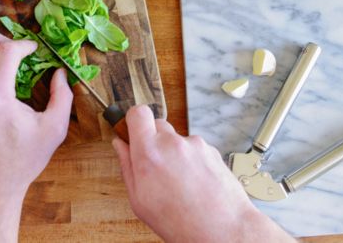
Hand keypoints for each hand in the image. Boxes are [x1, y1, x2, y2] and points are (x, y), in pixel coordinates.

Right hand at [112, 106, 294, 242]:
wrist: (222, 229)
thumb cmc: (181, 222)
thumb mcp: (140, 201)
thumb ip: (127, 167)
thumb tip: (120, 146)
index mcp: (150, 154)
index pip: (138, 113)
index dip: (133, 120)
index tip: (132, 131)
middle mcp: (173, 143)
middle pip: (157, 125)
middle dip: (153, 140)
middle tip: (155, 165)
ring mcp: (195, 145)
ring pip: (177, 140)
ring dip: (174, 154)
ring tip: (179, 183)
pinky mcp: (211, 150)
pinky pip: (194, 149)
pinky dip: (192, 161)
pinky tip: (194, 183)